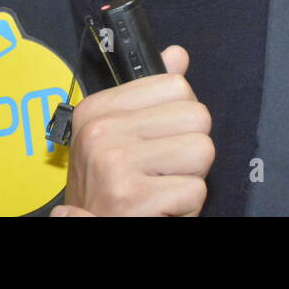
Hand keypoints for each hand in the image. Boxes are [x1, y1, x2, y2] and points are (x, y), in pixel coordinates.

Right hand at [51, 45, 212, 216]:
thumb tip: (177, 54)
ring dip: (191, 178)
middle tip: (161, 171)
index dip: (179, 118)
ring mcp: (114, 163)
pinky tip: (160, 209)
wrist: (85, 234)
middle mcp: (100, 131)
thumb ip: (151, 95)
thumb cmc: (110, 191)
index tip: (156, 142)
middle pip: (197, 116)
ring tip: (162, 189)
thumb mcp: (120, 136)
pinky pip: (197, 190)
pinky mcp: (133, 197)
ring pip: (203, 150)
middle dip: (190, 149)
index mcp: (97, 109)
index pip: (175, 85)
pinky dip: (186, 207)